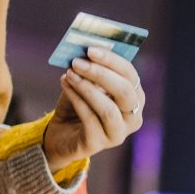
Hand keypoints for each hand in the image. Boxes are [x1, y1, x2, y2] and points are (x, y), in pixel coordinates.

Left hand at [43, 46, 144, 168]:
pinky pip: (89, 119)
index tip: (91, 49)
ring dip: (86, 87)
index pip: (130, 75)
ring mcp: (117, 134)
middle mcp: (132, 117)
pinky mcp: (98, 144)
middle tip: (77, 61)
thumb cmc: (77, 105)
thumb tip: (85, 53)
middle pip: (124, 92)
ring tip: (69, 73)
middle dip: (100, 73)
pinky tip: (64, 84)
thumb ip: (90, 71)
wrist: (60, 134)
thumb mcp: (85, 84)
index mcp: (135, 98)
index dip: (112, 60)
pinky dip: (76, 99)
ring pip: (108, 108)